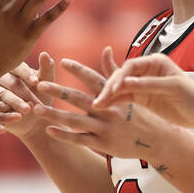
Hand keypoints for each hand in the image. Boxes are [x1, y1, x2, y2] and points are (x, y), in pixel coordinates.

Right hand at [0, 52, 56, 139]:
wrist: (34, 122)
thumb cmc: (40, 99)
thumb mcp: (47, 85)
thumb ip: (47, 70)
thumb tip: (45, 54)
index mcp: (13, 68)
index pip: (17, 67)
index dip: (27, 74)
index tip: (36, 82)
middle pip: (8, 82)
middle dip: (22, 93)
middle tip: (31, 105)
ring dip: (12, 104)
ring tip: (25, 112)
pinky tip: (5, 126)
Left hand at [34, 56, 175, 161]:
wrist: (158, 141)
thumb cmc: (141, 113)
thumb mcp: (130, 91)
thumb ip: (113, 72)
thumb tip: (104, 49)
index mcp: (114, 95)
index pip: (93, 79)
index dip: (77, 70)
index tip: (60, 61)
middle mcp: (108, 110)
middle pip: (78, 98)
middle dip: (57, 91)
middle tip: (38, 84)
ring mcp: (105, 128)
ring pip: (75, 120)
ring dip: (54, 114)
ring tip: (35, 109)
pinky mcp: (104, 144)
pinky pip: (80, 140)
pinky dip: (64, 135)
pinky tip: (48, 130)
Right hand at [94, 52, 193, 129]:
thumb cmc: (190, 96)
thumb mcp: (172, 88)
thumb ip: (149, 84)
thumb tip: (126, 82)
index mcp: (155, 61)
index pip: (131, 66)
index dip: (120, 76)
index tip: (113, 89)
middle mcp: (146, 70)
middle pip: (122, 76)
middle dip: (109, 87)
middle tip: (100, 100)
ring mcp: (142, 84)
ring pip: (120, 87)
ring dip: (108, 96)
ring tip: (96, 106)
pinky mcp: (141, 97)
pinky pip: (123, 98)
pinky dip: (113, 102)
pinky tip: (103, 108)